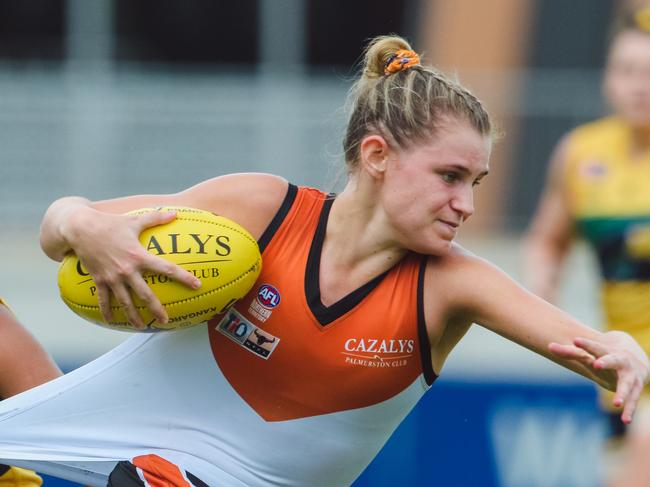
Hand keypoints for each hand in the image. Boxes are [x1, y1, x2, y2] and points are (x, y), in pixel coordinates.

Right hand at [63, 207, 201, 328]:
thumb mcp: (134, 220)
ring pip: (125, 302)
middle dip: (156, 308)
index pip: (166, 268)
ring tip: (142, 326)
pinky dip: (107, 311)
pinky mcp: (99, 280)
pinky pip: (104, 299)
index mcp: (139, 256)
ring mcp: (112, 277)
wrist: (80, 229)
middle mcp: (127, 270)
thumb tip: (175, 213)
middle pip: (145, 294)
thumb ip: (156, 218)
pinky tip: (111, 321)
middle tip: (166, 320)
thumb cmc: (110, 223)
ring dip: (134, 316)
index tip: (196, 284)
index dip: (183, 276)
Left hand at [549, 331, 649, 423]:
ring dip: (622, 393)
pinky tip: (625, 420)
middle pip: (613, 360)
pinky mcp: (637, 388)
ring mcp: (630, 375)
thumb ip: (570, 352)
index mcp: (606, 351)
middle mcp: (620, 361)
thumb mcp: (590, 354)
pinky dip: (630, 410)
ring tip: (616, 403)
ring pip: (626, 384)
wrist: (638, 359)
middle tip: (596, 365)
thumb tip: (549, 346)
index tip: (576, 340)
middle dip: (606, 362)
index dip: (586, 344)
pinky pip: (633, 400)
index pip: (594, 346)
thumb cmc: (606, 356)